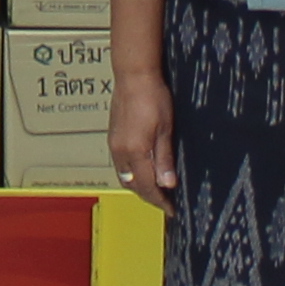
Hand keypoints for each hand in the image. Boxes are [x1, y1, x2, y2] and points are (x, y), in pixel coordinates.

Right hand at [108, 62, 178, 204]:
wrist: (134, 76)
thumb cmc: (153, 97)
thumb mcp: (165, 129)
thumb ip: (164, 159)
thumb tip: (168, 184)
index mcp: (135, 151)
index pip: (148, 186)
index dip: (160, 201)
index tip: (171, 210)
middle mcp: (120, 152)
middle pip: (133, 185)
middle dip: (149, 196)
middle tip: (166, 202)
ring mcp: (114, 145)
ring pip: (125, 176)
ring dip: (140, 186)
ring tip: (157, 189)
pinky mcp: (113, 138)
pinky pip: (121, 165)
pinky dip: (132, 174)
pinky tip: (143, 170)